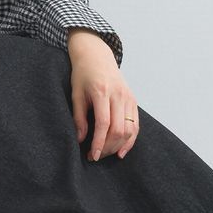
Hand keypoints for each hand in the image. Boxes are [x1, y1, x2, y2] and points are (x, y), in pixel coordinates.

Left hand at [67, 28, 138, 161]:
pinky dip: (130, 139)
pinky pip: (136, 124)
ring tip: (107, 154)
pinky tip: (121, 150)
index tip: (92, 155)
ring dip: (119, 146)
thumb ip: (78, 117)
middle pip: (118, 129)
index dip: (99, 142)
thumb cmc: (83, 74)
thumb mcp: (76, 93)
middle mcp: (119, 95)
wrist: (97, 56)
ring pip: (130, 129)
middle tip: (96, 156)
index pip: (104, 124)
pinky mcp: (133, 100)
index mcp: (102, 92)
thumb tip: (80, 139)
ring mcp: (129, 97)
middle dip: (108, 147)